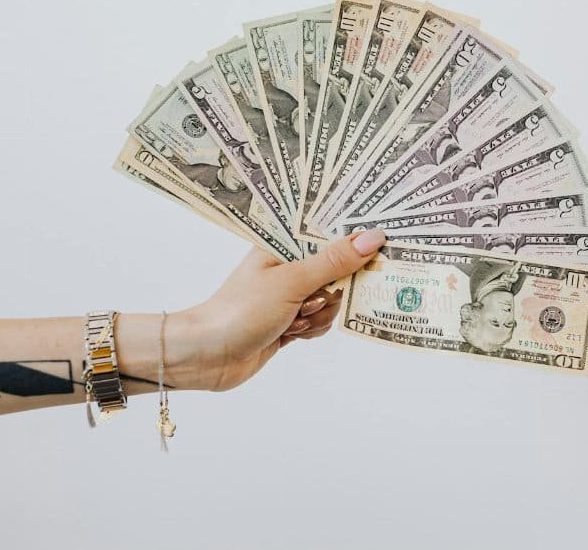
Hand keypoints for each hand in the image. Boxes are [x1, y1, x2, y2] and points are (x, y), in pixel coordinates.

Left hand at [168, 229, 385, 390]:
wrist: (207, 356)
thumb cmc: (240, 310)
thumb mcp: (292, 281)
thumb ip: (334, 261)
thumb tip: (373, 238)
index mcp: (282, 243)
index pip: (329, 232)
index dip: (354, 239)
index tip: (381, 243)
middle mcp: (288, 265)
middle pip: (337, 268)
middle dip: (334, 288)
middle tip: (313, 298)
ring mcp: (290, 295)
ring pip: (332, 300)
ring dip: (319, 314)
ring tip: (293, 319)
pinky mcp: (290, 322)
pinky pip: (321, 322)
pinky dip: (312, 330)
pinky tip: (292, 334)